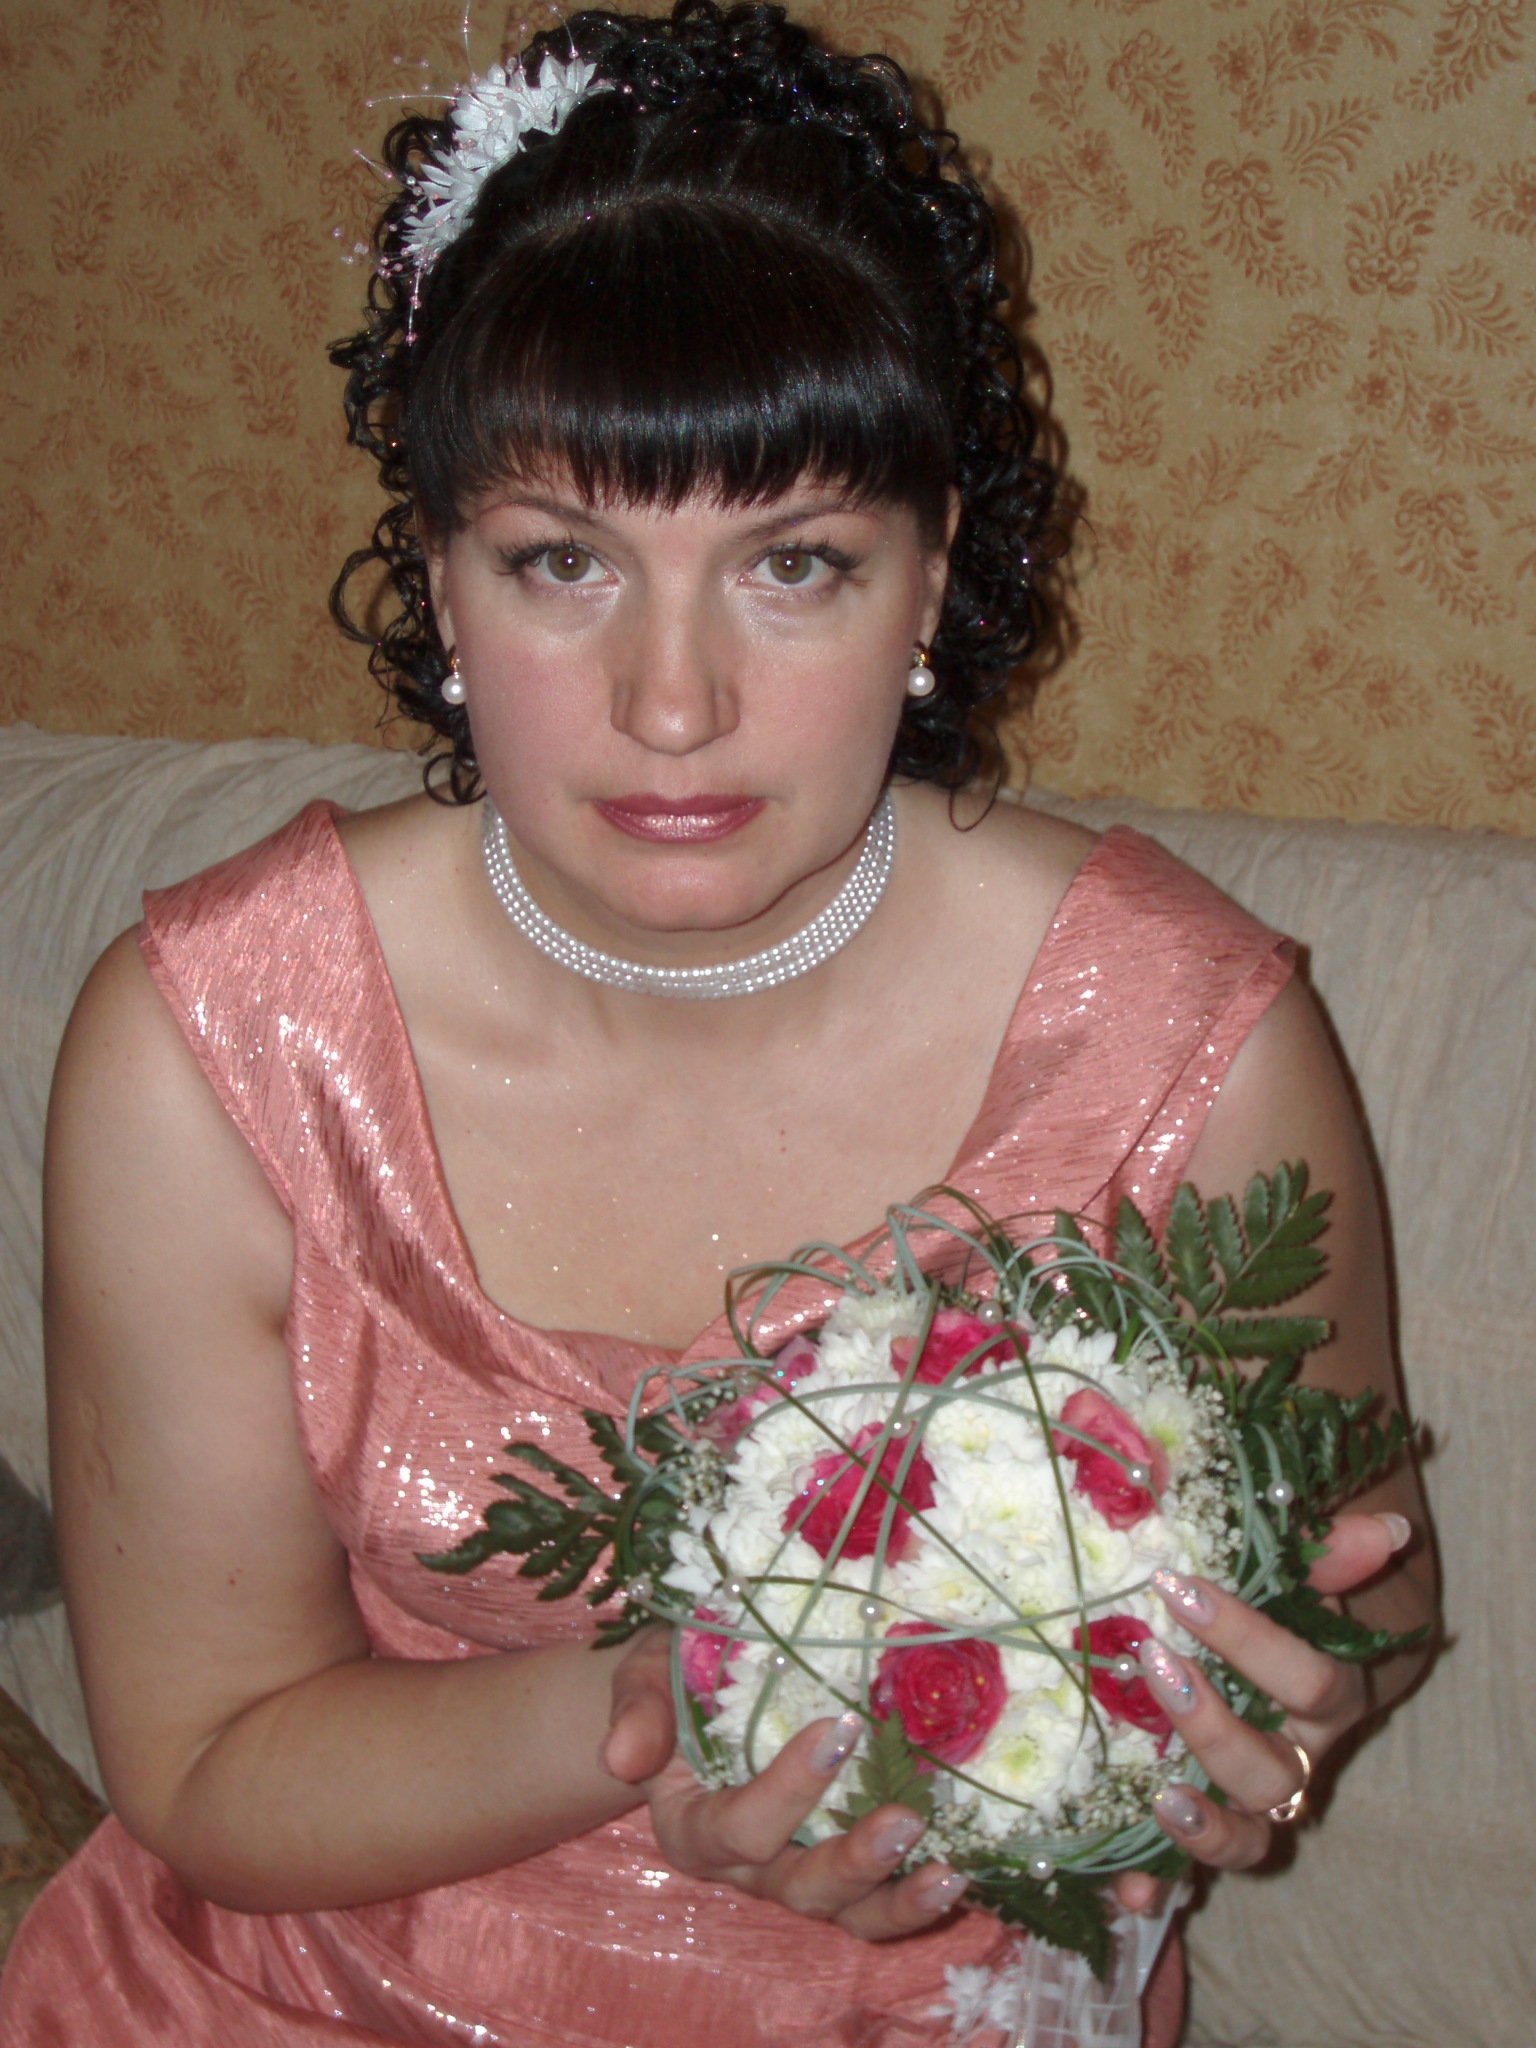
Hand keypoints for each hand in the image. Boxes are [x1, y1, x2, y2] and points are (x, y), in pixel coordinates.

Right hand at [602, 1628, 965, 1939]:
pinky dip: (917, 1894)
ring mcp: (796, 1870)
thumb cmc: (673, 1677)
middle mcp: (746, 1865)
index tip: (836, 1728)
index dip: (788, 1789)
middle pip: (800, 1888)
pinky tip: (963, 1868)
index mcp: (693, 1826)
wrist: (692, 1689)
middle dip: (854, 1861)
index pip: (738, 1827)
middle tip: (905, 1818)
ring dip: (899, 1899)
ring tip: (949, 1873)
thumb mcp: (647, 1676)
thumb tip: (620, 1756)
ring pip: (847, 1911)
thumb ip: (638, 1709)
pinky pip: (877, 1900)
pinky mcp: (839, 1863)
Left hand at [1112, 1508, 1412, 1908]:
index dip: (1246, 1635)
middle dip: (1210, 1725)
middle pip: (1267, 1769)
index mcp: (1329, 1700)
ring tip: (1160, 1798)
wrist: (1298, 1663)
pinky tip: (1128, 1890)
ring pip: (1246, 1837)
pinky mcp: (1211, 1826)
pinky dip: (1161, 1884)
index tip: (1177, 1583)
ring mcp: (1255, 1802)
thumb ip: (1331, 1557)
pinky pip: (1190, 1869)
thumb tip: (1387, 1527)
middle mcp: (1297, 1760)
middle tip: (1154, 1662)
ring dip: (1205, 1829)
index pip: (1304, 1679)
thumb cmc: (1295, 1610)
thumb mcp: (1308, 1580)